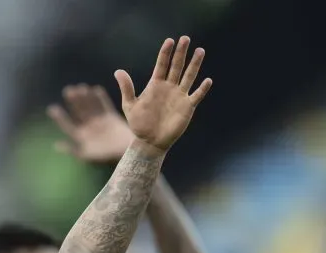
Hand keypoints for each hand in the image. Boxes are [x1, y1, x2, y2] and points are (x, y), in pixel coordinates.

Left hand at [47, 85, 133, 163]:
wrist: (127, 153)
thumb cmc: (107, 157)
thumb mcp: (88, 156)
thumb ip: (74, 150)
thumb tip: (57, 145)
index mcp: (82, 137)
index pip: (68, 125)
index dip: (60, 118)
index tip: (52, 108)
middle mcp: (90, 128)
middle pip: (79, 113)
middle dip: (74, 102)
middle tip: (69, 91)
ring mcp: (100, 122)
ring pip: (90, 107)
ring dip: (85, 98)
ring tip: (81, 88)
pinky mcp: (111, 118)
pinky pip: (105, 105)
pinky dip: (101, 98)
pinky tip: (96, 89)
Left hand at [114, 37, 212, 151]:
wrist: (150, 142)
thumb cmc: (139, 124)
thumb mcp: (130, 106)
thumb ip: (127, 88)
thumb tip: (118, 71)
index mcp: (155, 85)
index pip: (162, 64)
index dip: (165, 53)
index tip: (170, 41)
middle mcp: (169, 87)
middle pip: (177, 66)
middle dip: (181, 52)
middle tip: (185, 38)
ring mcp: (179, 96)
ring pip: (189, 76)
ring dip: (195, 64)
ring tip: (200, 50)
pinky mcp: (187, 107)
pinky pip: (196, 95)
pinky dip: (202, 89)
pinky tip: (207, 80)